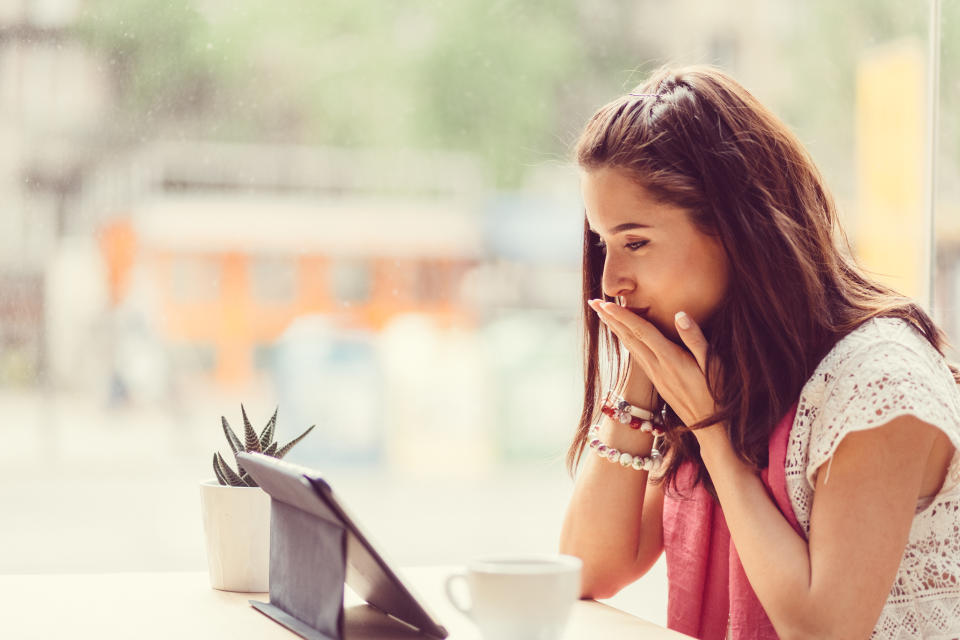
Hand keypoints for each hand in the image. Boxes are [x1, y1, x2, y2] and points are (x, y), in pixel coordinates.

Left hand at [588, 299, 718, 428]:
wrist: (708, 427)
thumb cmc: (715, 393)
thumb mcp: (712, 364)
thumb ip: (695, 339)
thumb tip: (680, 315)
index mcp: (669, 358)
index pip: (640, 331)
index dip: (622, 315)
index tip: (605, 304)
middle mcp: (657, 366)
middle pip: (628, 337)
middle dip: (610, 319)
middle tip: (593, 303)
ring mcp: (655, 374)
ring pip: (630, 346)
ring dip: (615, 329)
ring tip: (603, 314)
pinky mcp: (657, 380)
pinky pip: (636, 355)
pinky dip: (626, 340)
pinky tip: (623, 336)